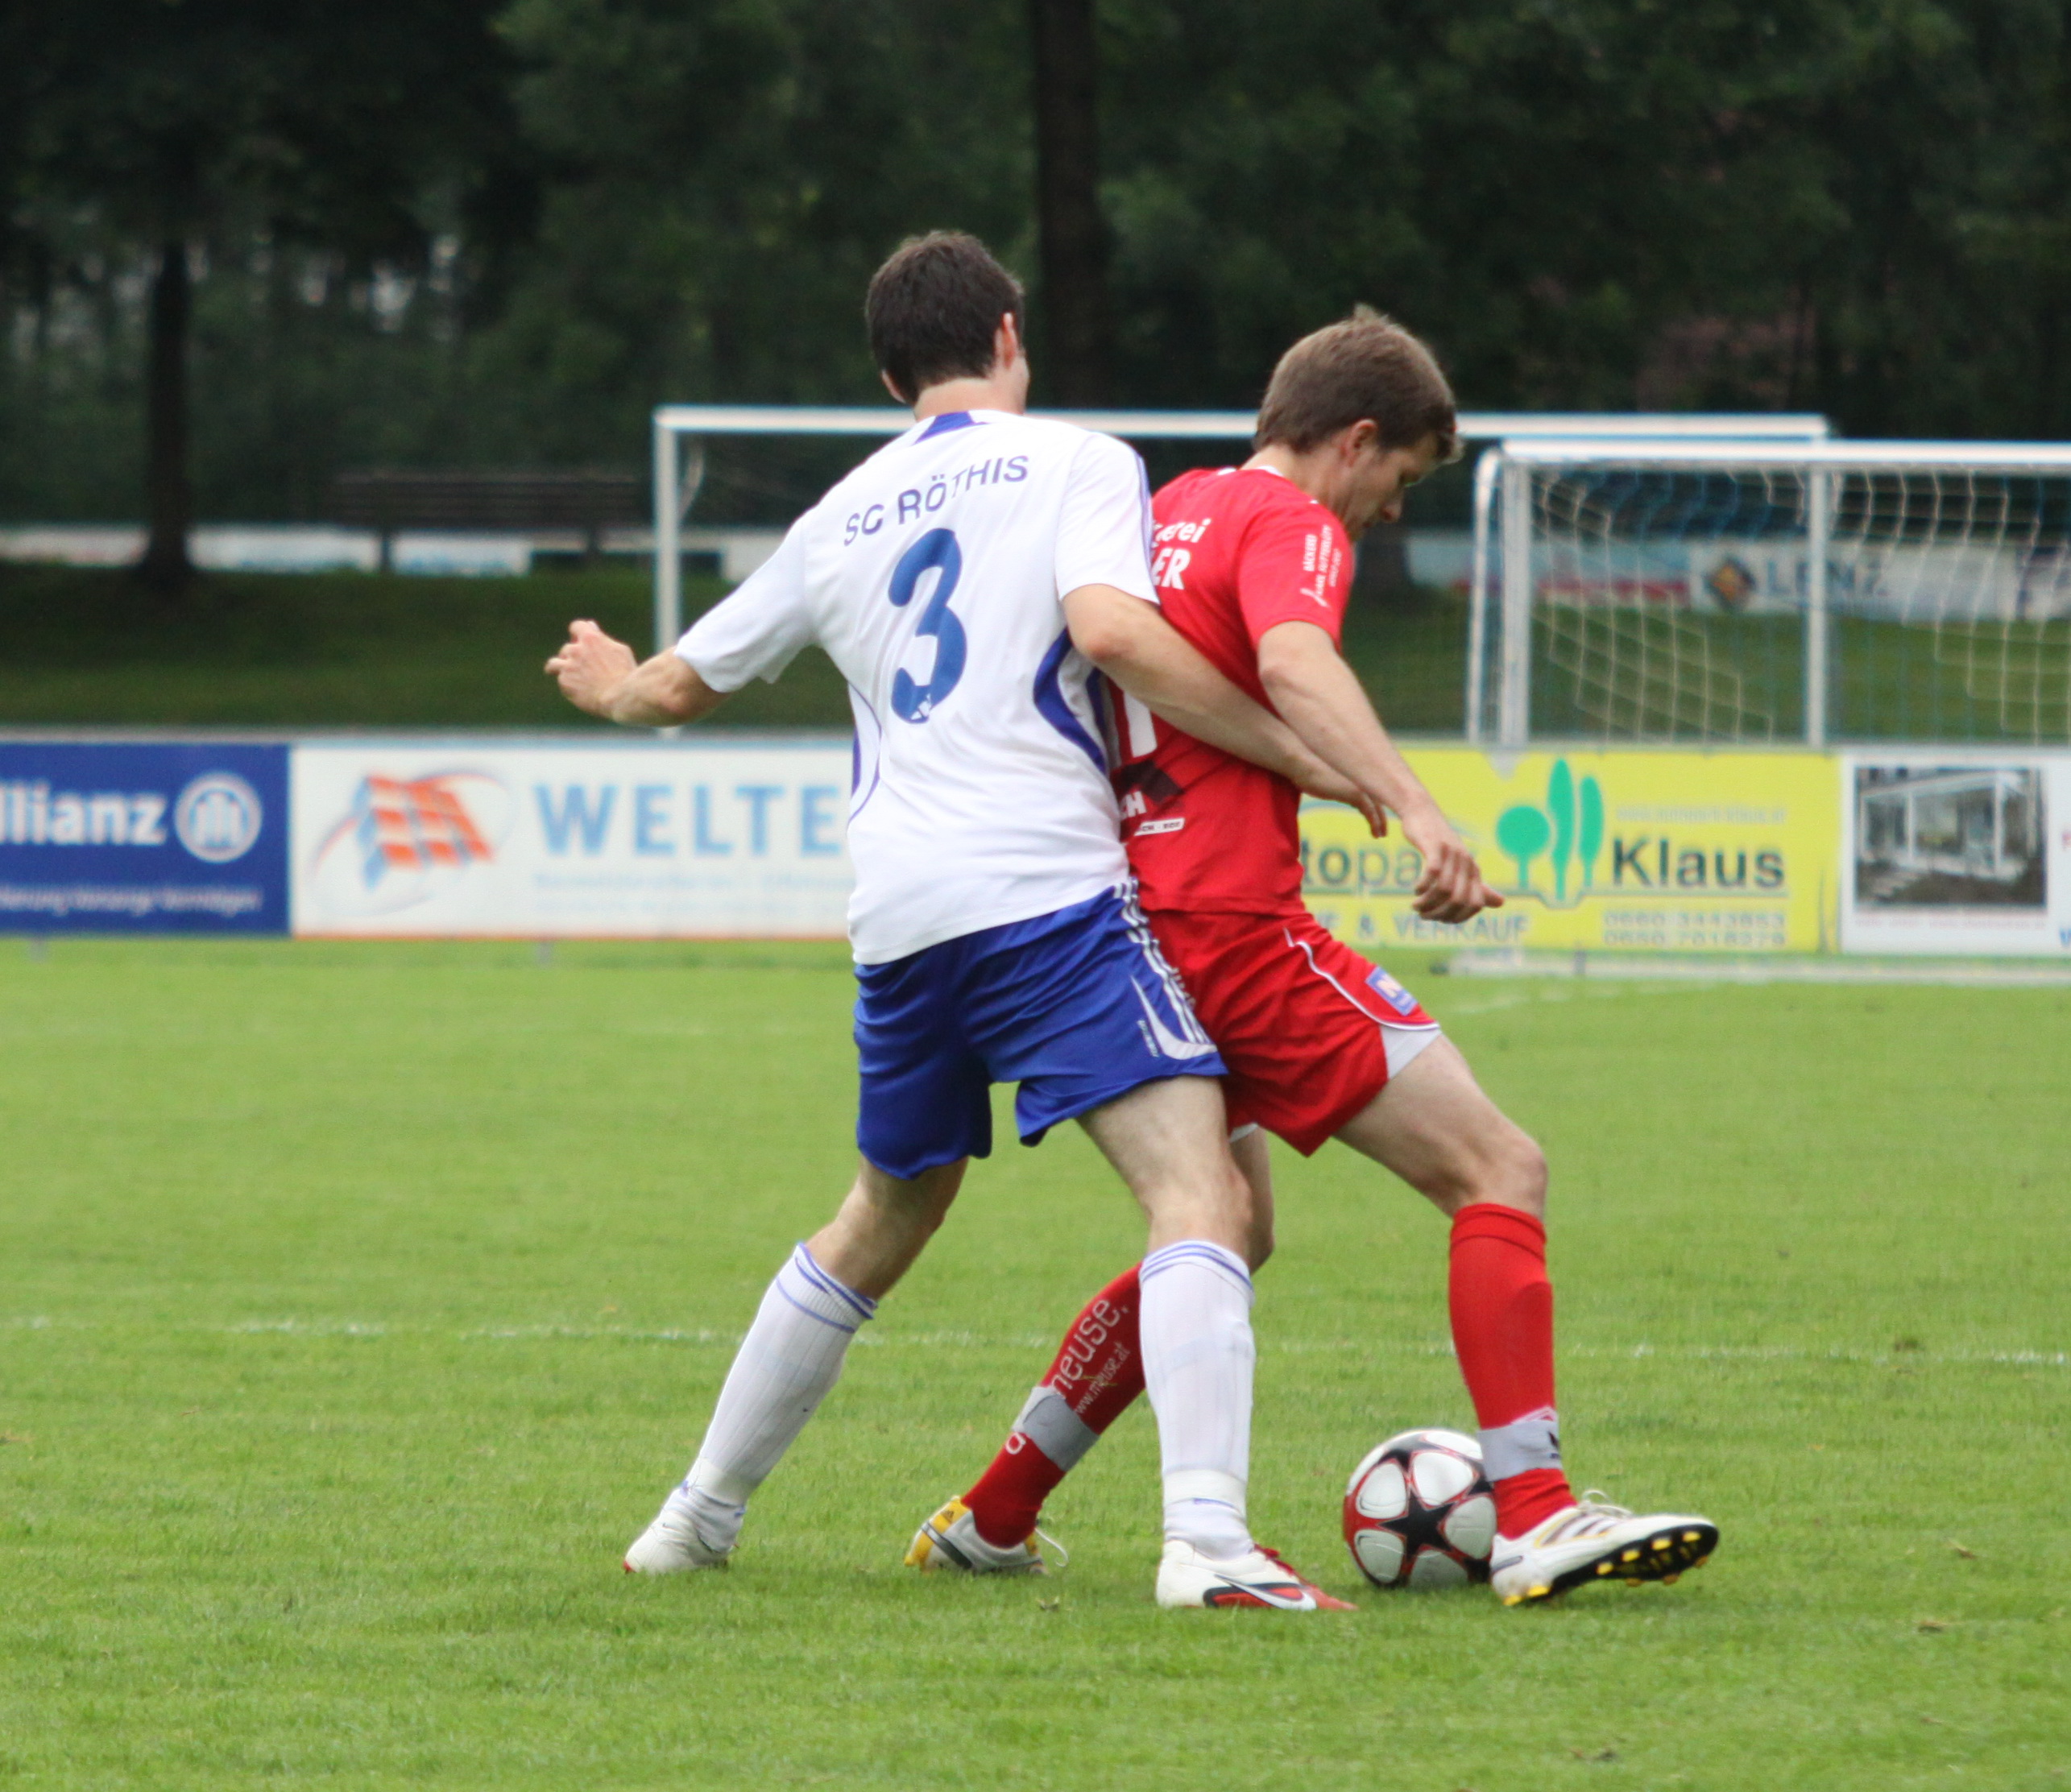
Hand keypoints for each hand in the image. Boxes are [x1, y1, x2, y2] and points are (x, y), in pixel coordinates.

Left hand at [547, 620, 637, 718]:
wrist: (618, 697)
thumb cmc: (624, 674)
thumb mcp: (619, 651)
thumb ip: (602, 638)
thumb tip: (591, 626)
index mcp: (591, 639)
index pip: (576, 626)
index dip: (577, 633)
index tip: (577, 639)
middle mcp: (576, 650)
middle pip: (567, 648)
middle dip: (574, 656)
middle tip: (582, 666)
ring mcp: (568, 666)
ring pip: (554, 663)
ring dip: (559, 667)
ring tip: (563, 674)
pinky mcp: (564, 681)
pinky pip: (561, 681)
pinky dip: (568, 685)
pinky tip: (577, 691)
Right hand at [1294, 756, 1387, 836]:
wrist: (1303, 764)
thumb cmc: (1309, 769)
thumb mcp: (1329, 778)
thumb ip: (1339, 784)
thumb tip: (1342, 794)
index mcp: (1359, 772)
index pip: (1374, 791)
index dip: (1377, 806)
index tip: (1378, 818)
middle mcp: (1364, 777)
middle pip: (1380, 799)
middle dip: (1382, 816)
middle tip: (1383, 831)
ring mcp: (1361, 784)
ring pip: (1377, 807)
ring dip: (1380, 823)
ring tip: (1379, 835)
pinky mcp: (1356, 794)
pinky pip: (1370, 812)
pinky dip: (1375, 823)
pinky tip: (1375, 833)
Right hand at [1400, 804, 1503, 922]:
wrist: (1423, 813)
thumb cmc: (1441, 843)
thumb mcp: (1461, 866)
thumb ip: (1478, 886)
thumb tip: (1502, 903)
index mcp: (1474, 871)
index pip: (1475, 904)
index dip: (1459, 917)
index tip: (1441, 919)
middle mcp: (1466, 863)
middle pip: (1458, 900)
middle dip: (1440, 914)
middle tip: (1423, 915)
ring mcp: (1451, 853)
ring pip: (1444, 890)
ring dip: (1427, 904)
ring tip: (1416, 906)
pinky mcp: (1435, 846)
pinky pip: (1432, 873)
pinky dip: (1423, 887)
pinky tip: (1416, 890)